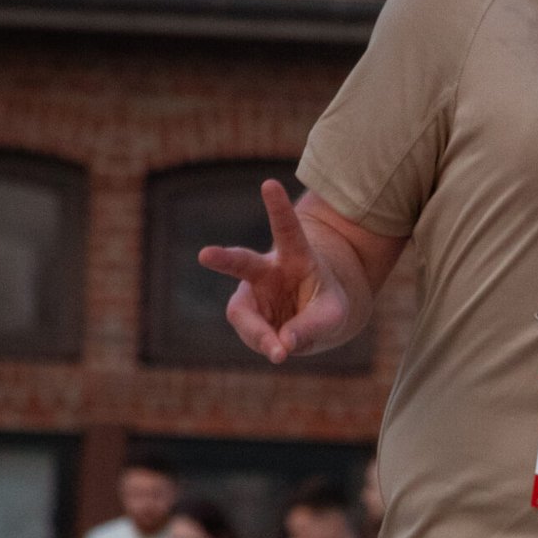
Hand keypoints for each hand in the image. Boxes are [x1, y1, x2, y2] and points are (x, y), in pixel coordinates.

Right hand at [198, 181, 351, 361]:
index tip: (269, 183)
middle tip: (204, 255)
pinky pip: (252, 335)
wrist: (314, 318)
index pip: (287, 229)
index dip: (278, 208)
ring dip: (258, 334)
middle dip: (224, 259)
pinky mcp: (245, 316)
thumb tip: (282, 346)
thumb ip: (312, 327)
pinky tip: (280, 352)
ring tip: (279, 354)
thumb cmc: (325, 306)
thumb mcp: (333, 315)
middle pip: (243, 262)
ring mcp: (252, 294)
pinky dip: (266, 346)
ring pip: (243, 314)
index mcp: (295, 256)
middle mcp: (268, 271)